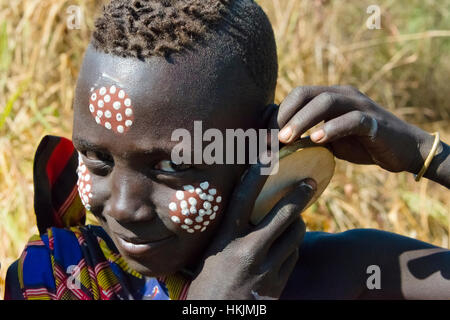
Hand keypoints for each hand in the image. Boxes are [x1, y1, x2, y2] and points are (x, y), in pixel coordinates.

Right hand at [186, 164, 315, 299]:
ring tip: (297, 217)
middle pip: (283, 214)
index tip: (271, 154)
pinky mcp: (278, 284)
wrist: (215, 319)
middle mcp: (247, 250)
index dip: (258, 172)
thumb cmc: (204, 285)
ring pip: (295, 235)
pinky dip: (293, 246)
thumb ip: (224, 232)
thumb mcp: (207, 255)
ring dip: (298, 222)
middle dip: (299, 195)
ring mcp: (266, 268)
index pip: (244, 196)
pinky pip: (293, 256)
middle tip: (310, 182)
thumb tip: (236, 207)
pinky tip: (287, 245)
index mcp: (224, 239)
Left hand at [274, 85, 435, 173]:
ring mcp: (359, 105)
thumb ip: (307, 136)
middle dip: (285, 115)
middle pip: (306, 93)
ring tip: (286, 139)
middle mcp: (343, 95)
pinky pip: (351, 119)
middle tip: (270, 138)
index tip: (264, 135)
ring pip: (326, 102)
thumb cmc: (361, 144)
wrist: (402, 149)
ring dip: (302, 120)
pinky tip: (317, 140)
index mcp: (330, 96)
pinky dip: (332, 128)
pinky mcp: (373, 121)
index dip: (279, 113)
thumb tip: (275, 144)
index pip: (298, 94)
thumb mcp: (329, 140)